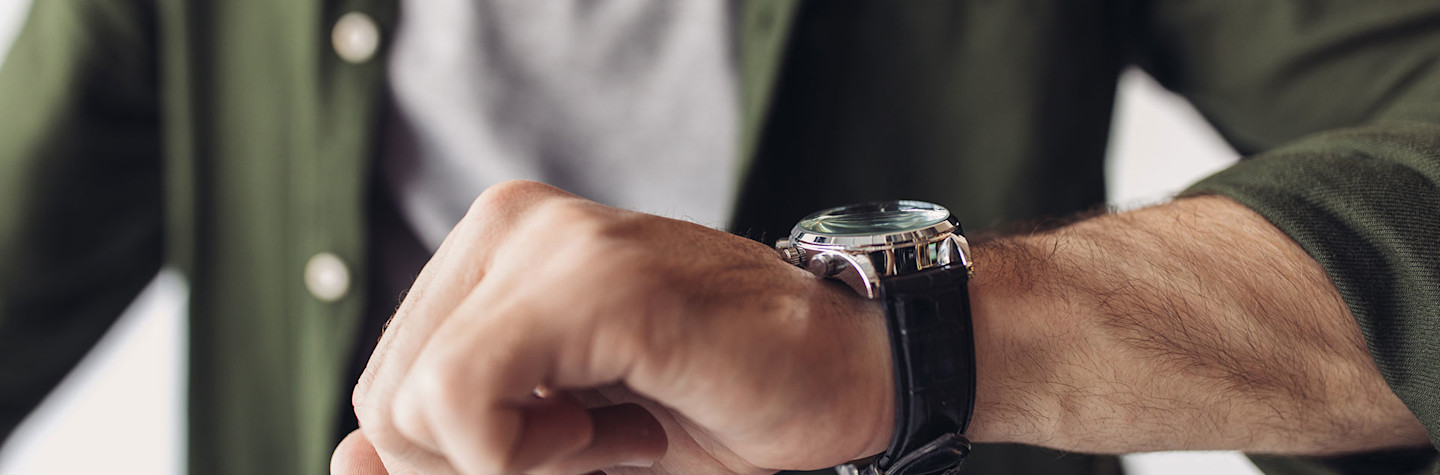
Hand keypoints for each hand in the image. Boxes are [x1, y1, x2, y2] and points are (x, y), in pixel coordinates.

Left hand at [331, 180, 894, 473]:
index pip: (386, 384)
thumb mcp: (555, 441)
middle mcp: (506, 222)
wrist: (849, 367)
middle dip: (472, 465)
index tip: (564, 441)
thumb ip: (448, 444)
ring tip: (609, 421)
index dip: (453, 459)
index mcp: (491, 246)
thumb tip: (343, 464)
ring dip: (509, 458)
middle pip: (386, 399)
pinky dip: (523, 454)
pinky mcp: (590, 278)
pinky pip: (463, 397)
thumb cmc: (712, 403)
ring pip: (412, 405)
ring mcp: (546, 239)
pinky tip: (613, 424)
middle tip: (590, 439)